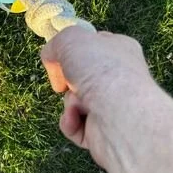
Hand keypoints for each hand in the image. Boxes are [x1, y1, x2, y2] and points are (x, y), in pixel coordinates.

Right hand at [41, 26, 155, 167]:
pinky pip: (77, 126)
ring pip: (76, 101)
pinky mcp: (105, 132)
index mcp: (121, 50)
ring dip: (69, 102)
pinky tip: (76, 119)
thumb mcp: (70, 39)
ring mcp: (114, 106)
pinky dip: (71, 123)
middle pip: (81, 76)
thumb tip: (51, 59)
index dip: (74, 50)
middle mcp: (120, 78)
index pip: (95, 45)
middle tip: (66, 82)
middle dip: (68, 80)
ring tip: (78, 104)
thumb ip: (56, 44)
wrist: (119, 114)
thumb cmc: (101, 70)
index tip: (61, 56)